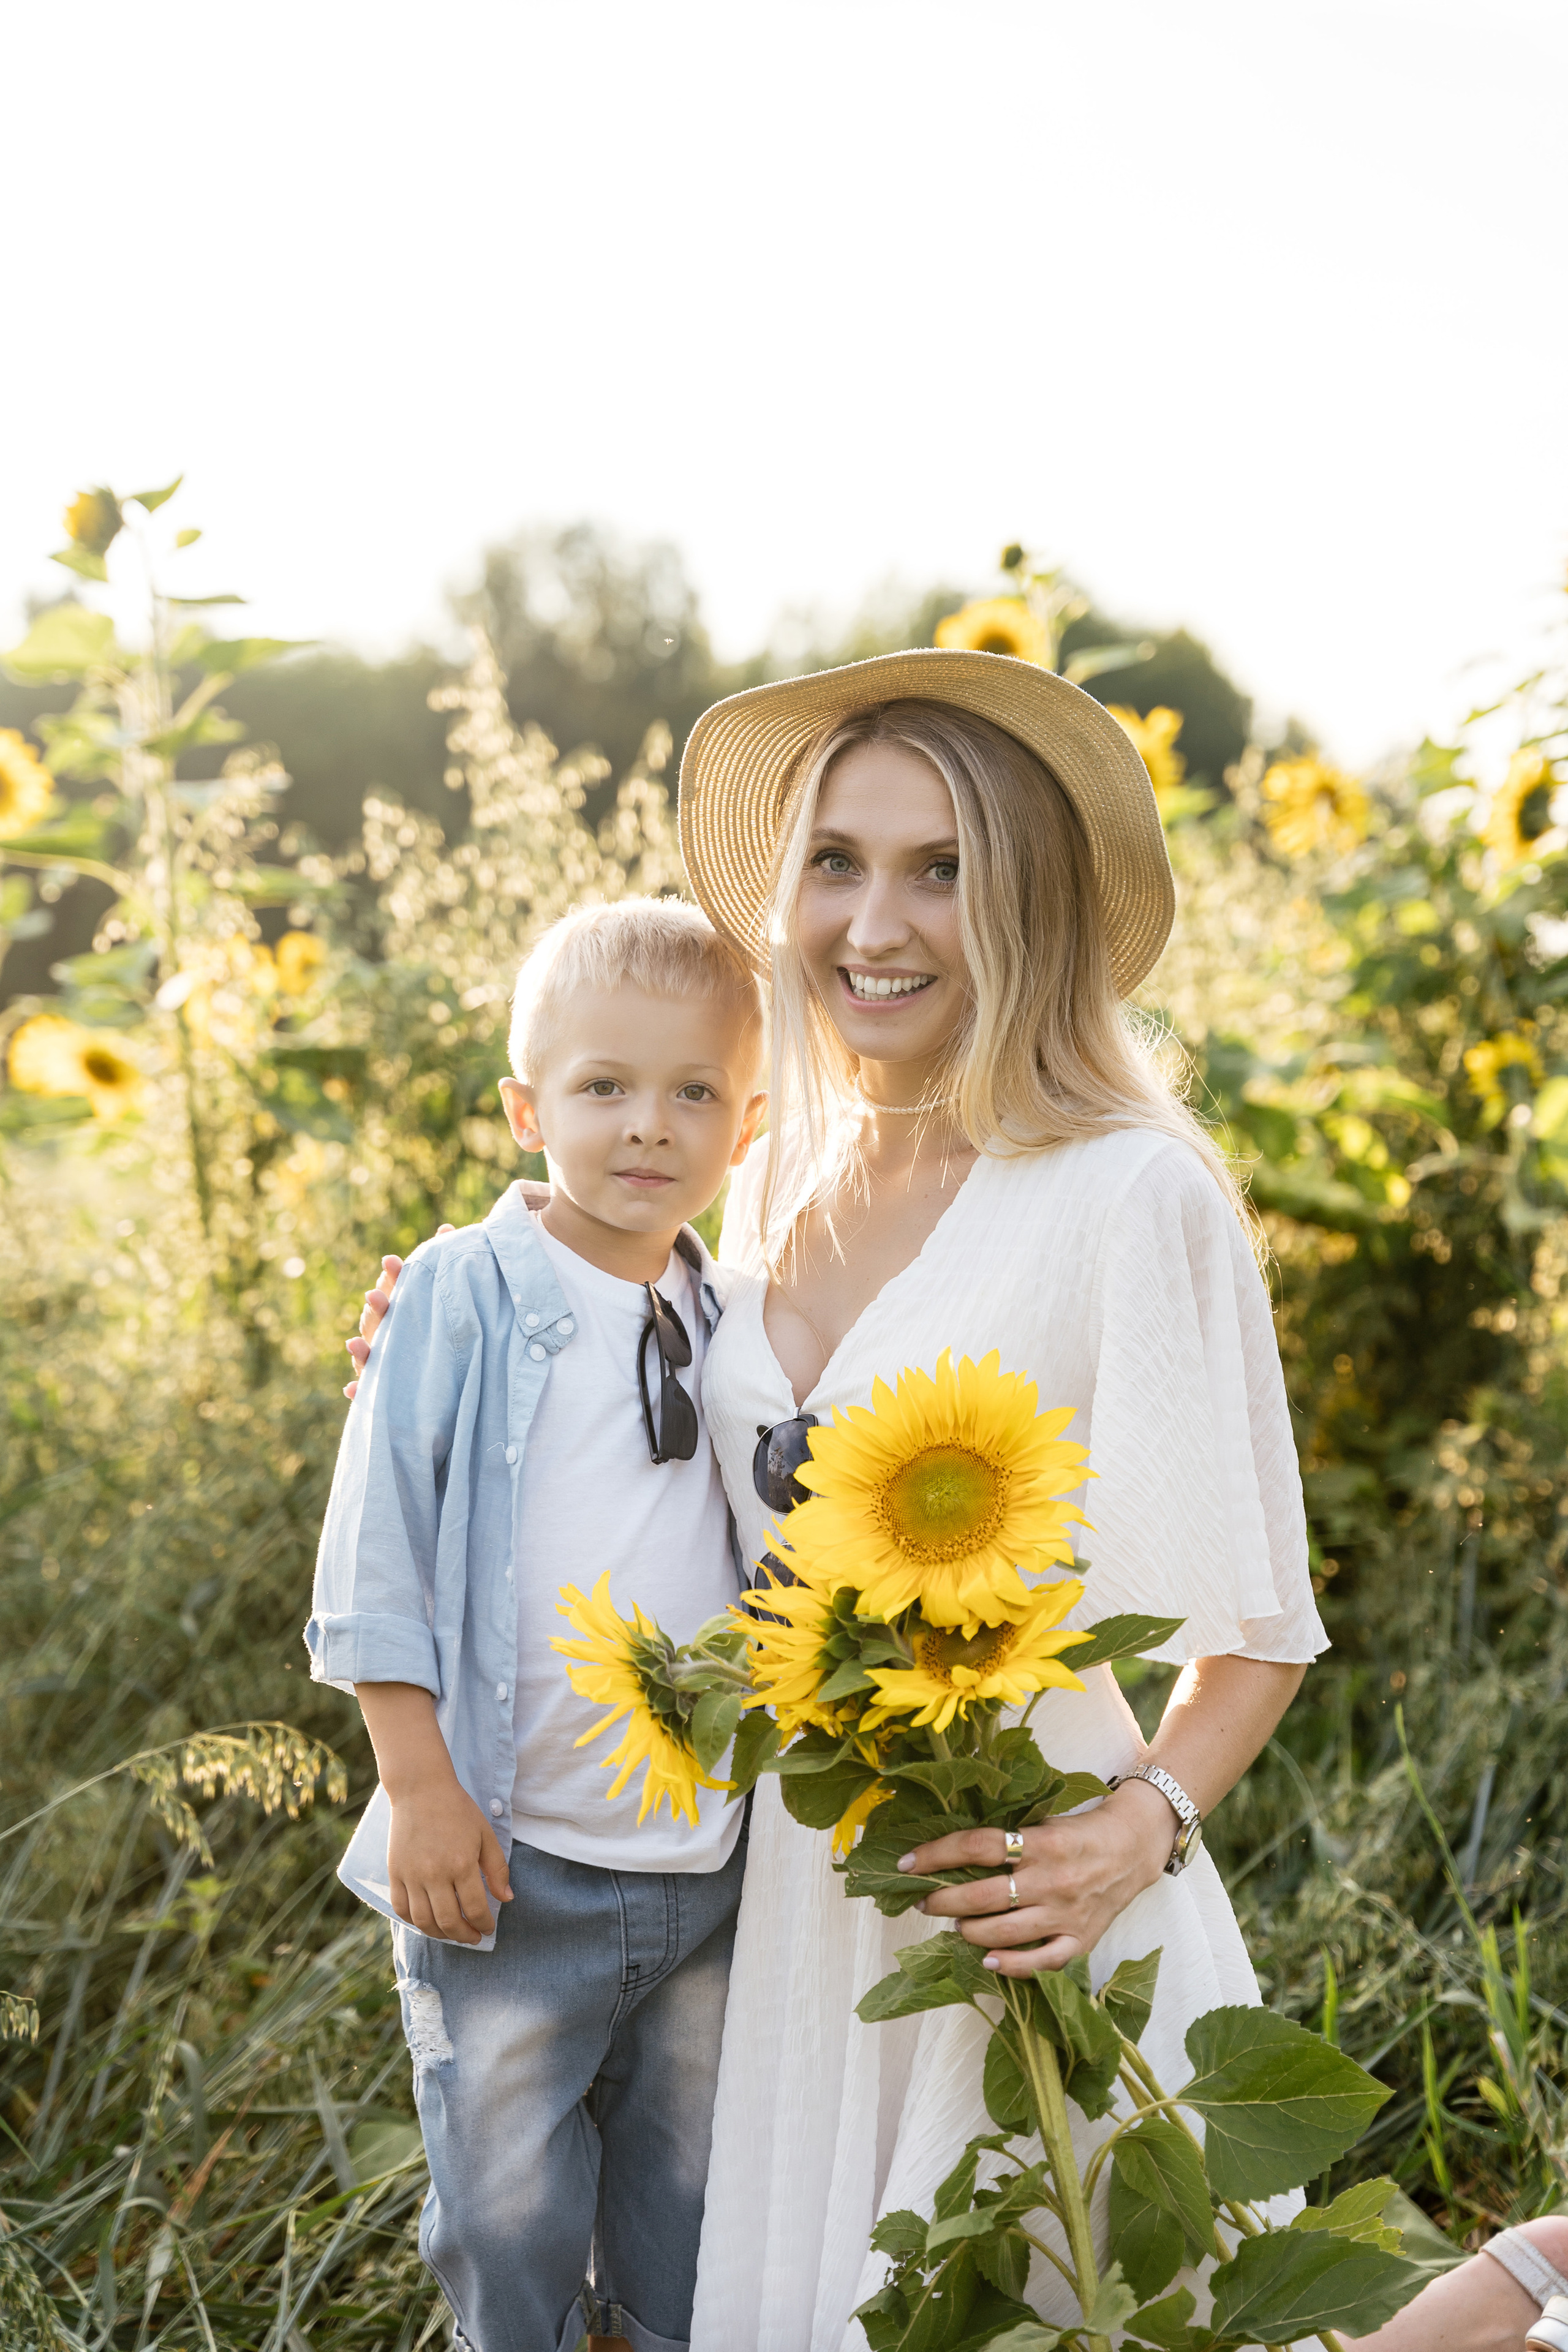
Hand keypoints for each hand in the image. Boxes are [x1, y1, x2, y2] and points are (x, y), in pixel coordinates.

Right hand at [343, 1234, 450, 1398]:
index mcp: (404, 1313)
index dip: (391, 1277)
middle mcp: (390, 1338)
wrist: (456, 1385)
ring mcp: (385, 1366)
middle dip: (376, 1309)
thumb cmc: (446, 1334)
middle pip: (377, 1321)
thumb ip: (445, 1269)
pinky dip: (357, 1393)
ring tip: (355, 1344)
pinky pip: (368, 1397)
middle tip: (375, 1296)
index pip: (393, 1291)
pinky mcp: (385, 1396)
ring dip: (361, 1350)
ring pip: (368, 1357)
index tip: (392, 1261)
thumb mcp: (449, 1301)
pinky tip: (351, 1389)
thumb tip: (446, 1229)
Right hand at [387, 1775, 512, 1944]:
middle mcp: (435, 1874)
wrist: (420, 1789)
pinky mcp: (395, 1873)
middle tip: (473, 1937)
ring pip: (424, 1921)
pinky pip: (401, 1909)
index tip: (489, 1928)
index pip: (475, 1909)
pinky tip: (428, 1921)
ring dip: (440, 1934)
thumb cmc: (458, 1810)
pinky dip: (414, 1922)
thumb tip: (507, 1899)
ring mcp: (412, 1875)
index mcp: (461, 1864)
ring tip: (452, 1933)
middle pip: (449, 1921)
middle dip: (464, 1935)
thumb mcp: (485, 1834)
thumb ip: (497, 1869)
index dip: (484, 1924)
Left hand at [901, 1778, 1177, 1978]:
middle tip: (925, 1900)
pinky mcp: (1080, 1940)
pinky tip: (987, 1961)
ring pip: (1004, 1931)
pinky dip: (1011, 1965)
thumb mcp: (1042, 1822)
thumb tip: (951, 1852)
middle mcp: (1050, 1879)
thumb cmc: (1079, 1832)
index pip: (977, 1846)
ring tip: (954, 1926)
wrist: (1134, 1848)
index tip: (907, 1863)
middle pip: (983, 1895)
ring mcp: (1065, 1913)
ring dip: (969, 1931)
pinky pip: (1042, 1962)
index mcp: (1039, 1842)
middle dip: (944, 1900)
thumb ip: (1006, 1838)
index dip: (936, 1854)